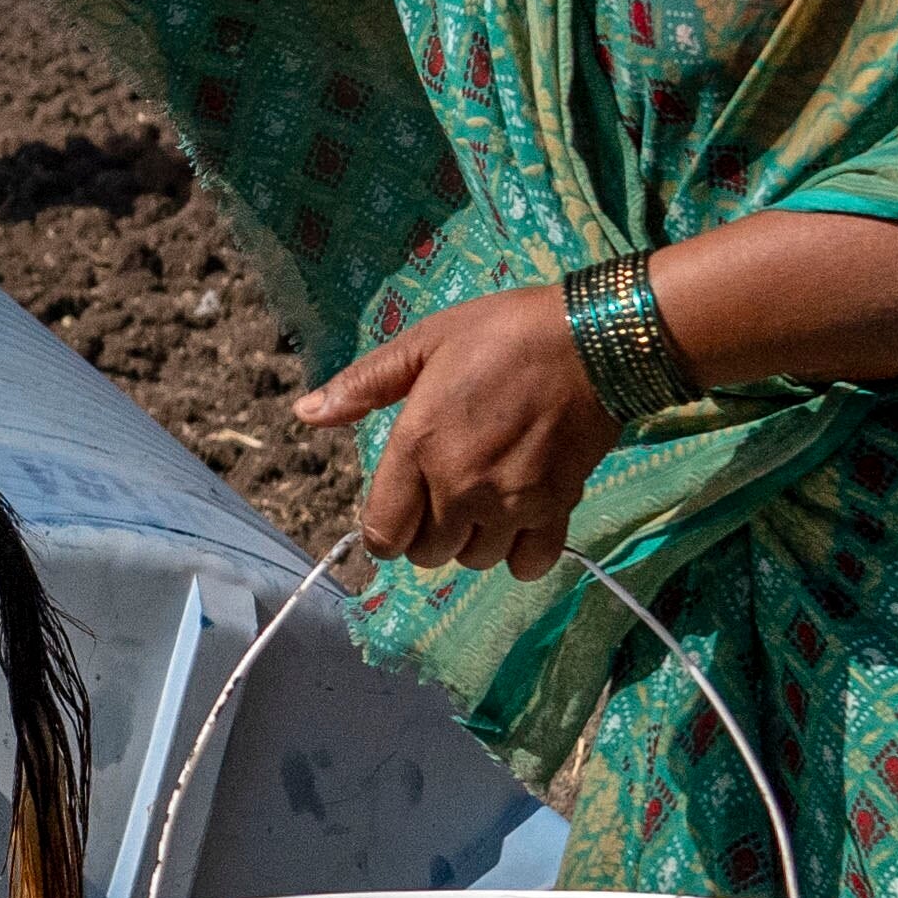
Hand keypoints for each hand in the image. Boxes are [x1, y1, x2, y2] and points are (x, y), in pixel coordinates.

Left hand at [292, 282, 631, 570]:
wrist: (592, 340)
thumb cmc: (502, 333)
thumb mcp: (424, 343)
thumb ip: (364, 385)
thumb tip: (305, 413)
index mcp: (418, 445)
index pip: (383, 532)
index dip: (384, 531)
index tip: (397, 512)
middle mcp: (459, 486)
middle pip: (427, 553)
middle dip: (426, 534)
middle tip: (442, 497)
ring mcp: (510, 503)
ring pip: (475, 560)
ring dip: (472, 542)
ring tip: (482, 504)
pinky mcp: (555, 509)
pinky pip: (528, 564)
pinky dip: (520, 554)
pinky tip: (519, 524)